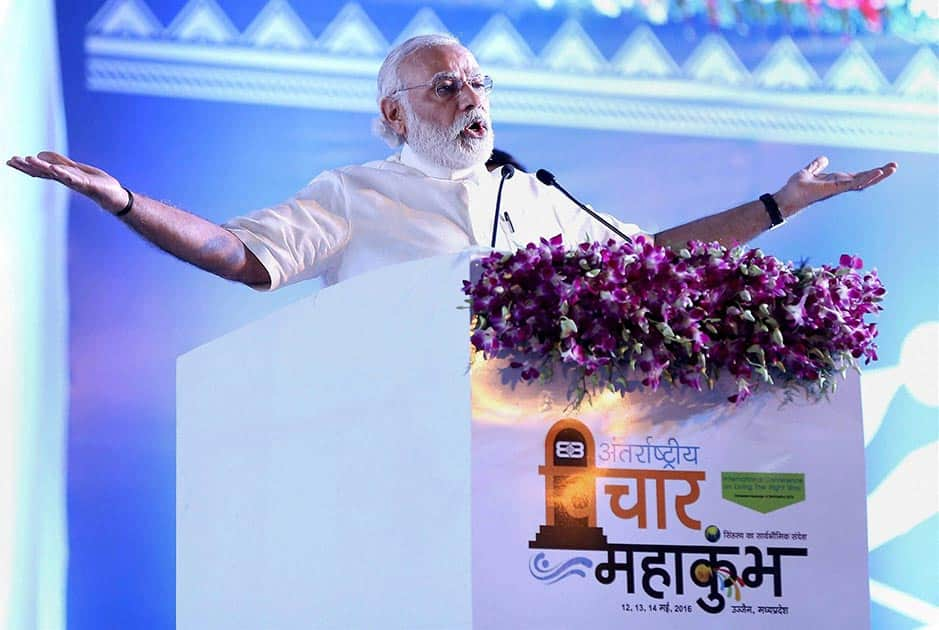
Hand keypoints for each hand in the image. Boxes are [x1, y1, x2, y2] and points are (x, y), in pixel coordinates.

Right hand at [7, 151, 128, 213]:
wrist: (113, 196)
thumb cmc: (94, 183)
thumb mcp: (75, 169)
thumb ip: (60, 162)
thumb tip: (42, 154)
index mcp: (61, 176)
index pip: (39, 170)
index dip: (24, 166)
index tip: (9, 160)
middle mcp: (65, 180)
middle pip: (43, 172)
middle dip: (27, 166)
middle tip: (11, 160)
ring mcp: (75, 183)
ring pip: (55, 174)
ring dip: (42, 166)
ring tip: (29, 159)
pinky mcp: (87, 185)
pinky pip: (73, 179)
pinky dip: (64, 174)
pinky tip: (54, 168)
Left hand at [773, 156, 897, 216]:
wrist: (785, 197)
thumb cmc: (795, 188)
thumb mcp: (808, 172)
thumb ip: (816, 166)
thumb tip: (823, 159)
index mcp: (836, 181)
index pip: (857, 176)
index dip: (870, 172)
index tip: (884, 167)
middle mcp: (839, 186)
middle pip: (864, 179)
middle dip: (880, 174)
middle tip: (895, 166)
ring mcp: (837, 188)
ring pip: (862, 181)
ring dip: (877, 175)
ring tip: (891, 168)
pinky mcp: (833, 188)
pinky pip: (852, 183)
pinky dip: (865, 178)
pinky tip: (876, 172)